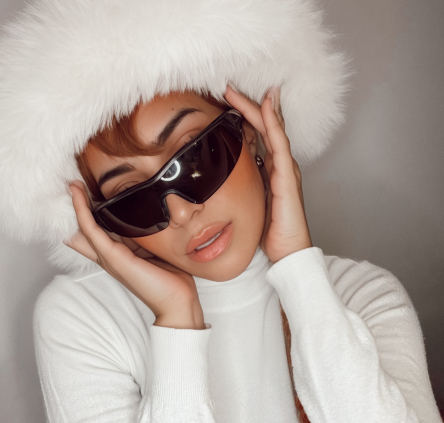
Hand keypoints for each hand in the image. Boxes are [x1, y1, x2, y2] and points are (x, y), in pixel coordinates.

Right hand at [66, 181, 204, 329]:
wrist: (177, 301)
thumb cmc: (171, 278)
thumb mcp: (155, 249)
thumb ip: (145, 236)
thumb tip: (148, 216)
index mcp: (119, 255)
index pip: (95, 233)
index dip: (88, 215)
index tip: (87, 192)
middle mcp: (109, 256)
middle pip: (83, 231)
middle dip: (77, 209)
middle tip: (72, 184)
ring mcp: (108, 257)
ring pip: (84, 227)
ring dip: (77, 204)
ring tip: (73, 184)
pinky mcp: (112, 257)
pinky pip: (91, 229)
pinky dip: (82, 211)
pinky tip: (78, 194)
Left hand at [224, 85, 312, 262]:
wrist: (287, 252)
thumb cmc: (269, 231)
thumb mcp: (249, 202)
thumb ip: (240, 186)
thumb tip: (218, 177)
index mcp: (270, 169)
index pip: (257, 135)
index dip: (244, 117)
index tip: (225, 101)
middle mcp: (280, 164)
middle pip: (265, 126)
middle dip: (247, 105)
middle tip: (228, 87)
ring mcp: (286, 169)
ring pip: (272, 129)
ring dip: (257, 107)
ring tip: (240, 91)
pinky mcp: (287, 177)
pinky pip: (279, 144)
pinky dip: (273, 124)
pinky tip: (266, 107)